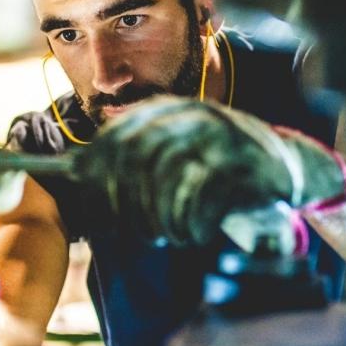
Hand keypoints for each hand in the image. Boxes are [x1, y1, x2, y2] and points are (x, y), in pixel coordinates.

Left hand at [73, 95, 345, 250]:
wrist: (285, 162)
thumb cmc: (217, 164)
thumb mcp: (176, 150)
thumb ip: (129, 157)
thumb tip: (61, 172)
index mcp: (169, 110)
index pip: (116, 139)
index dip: (98, 177)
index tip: (95, 211)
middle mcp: (192, 116)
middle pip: (138, 160)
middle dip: (126, 205)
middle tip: (130, 232)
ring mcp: (221, 136)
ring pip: (168, 180)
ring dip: (160, 219)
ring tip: (166, 235)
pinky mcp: (246, 163)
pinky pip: (203, 198)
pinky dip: (191, 224)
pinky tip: (194, 233)